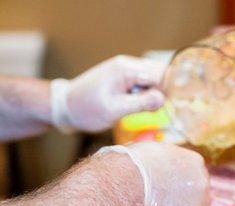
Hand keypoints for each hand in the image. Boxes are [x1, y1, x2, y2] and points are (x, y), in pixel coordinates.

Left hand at [51, 55, 165, 132]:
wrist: (64, 106)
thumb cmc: (87, 109)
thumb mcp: (115, 110)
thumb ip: (140, 103)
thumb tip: (163, 99)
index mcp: (126, 69)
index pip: (160, 74)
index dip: (168, 91)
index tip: (170, 108)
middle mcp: (127, 64)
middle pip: (158, 74)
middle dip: (162, 92)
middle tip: (155, 112)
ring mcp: (124, 70)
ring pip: (151, 79)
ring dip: (152, 95)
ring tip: (143, 111)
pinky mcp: (121, 78)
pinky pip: (141, 83)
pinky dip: (143, 95)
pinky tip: (137, 107)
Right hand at [97, 143, 208, 205]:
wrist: (122, 185)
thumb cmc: (127, 165)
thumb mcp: (150, 152)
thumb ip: (161, 161)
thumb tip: (153, 166)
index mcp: (194, 162)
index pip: (191, 181)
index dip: (176, 190)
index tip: (162, 195)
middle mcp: (202, 184)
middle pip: (196, 202)